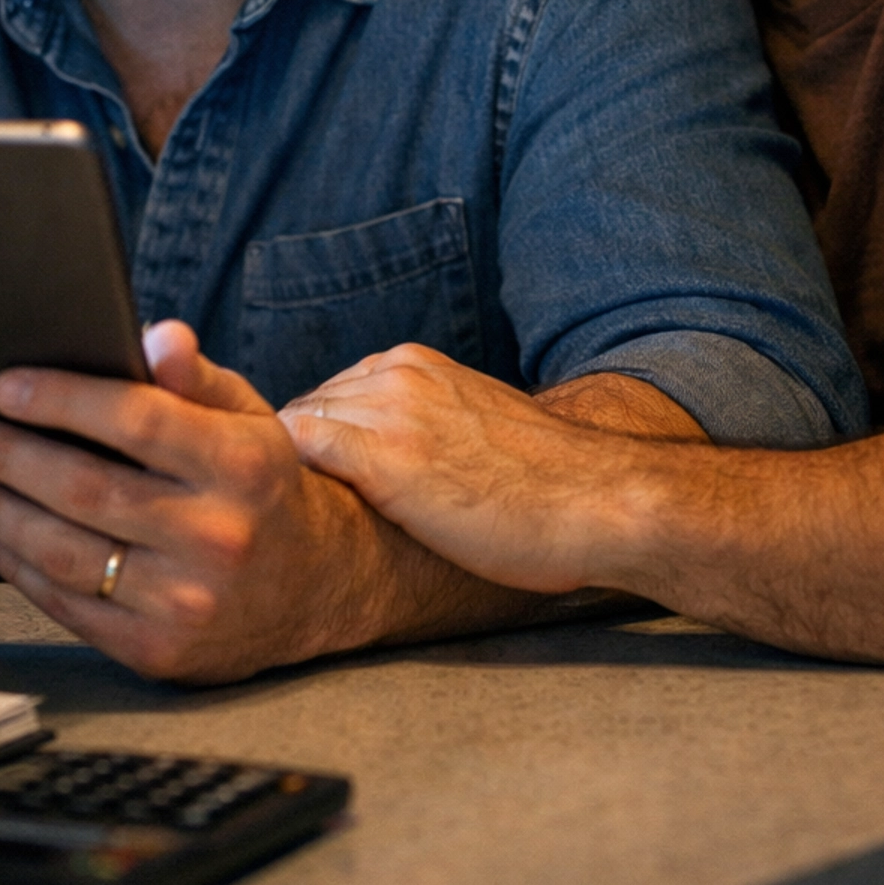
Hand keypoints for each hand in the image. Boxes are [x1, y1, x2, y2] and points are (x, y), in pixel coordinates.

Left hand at [0, 322, 460, 682]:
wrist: (316, 588)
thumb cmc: (262, 488)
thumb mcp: (247, 420)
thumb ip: (195, 376)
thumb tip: (155, 336)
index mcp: (243, 465)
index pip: (138, 420)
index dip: (62, 400)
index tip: (3, 387)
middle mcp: (220, 535)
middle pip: (87, 489)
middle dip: (6, 457)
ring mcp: (188, 602)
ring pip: (66, 551)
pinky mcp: (158, 651)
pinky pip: (67, 603)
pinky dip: (17, 565)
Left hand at [284, 345, 632, 592]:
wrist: (596, 501)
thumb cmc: (544, 486)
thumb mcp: (474, 426)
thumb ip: (423, 424)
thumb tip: (383, 461)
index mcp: (415, 363)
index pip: (329, 394)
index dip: (316, 445)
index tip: (318, 489)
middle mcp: (396, 375)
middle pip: (304, 409)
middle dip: (295, 458)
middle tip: (290, 510)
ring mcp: (388, 412)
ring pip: (294, 429)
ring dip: (287, 473)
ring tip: (292, 520)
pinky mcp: (384, 459)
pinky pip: (300, 453)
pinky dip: (288, 482)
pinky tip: (299, 521)